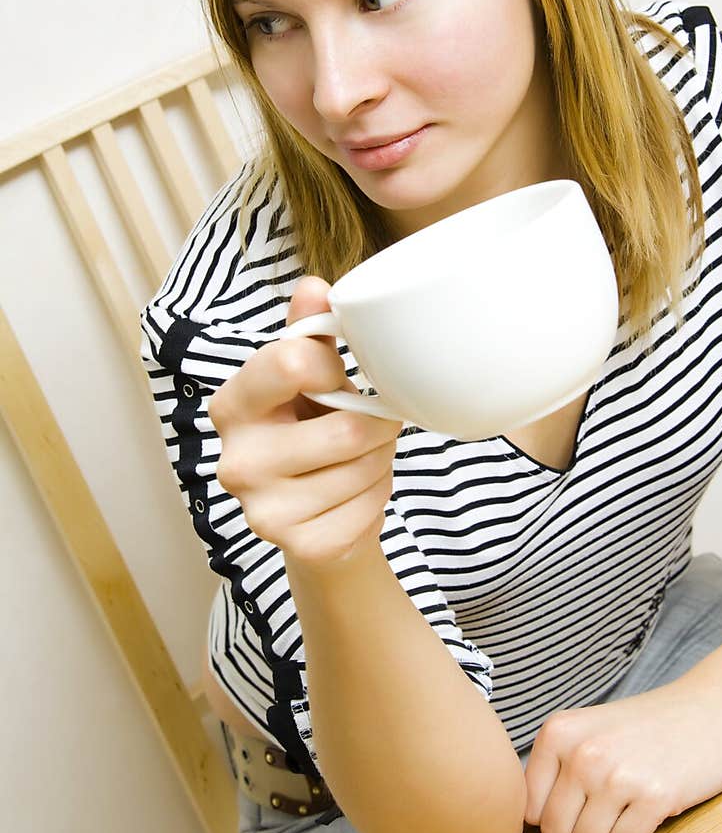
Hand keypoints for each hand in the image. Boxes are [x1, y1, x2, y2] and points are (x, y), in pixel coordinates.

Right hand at [208, 275, 402, 567]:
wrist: (316, 515)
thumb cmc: (311, 429)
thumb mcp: (308, 375)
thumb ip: (309, 330)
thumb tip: (314, 286)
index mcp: (232, 406)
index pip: (294, 362)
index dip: (333, 366)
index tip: (336, 375)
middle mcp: (236, 461)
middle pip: (346, 428)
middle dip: (375, 423)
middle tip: (369, 423)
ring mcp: (263, 511)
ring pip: (364, 466)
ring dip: (380, 458)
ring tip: (360, 456)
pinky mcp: (299, 546)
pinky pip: (369, 508)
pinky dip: (377, 496)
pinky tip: (354, 493)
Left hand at [523, 681, 721, 832]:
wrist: (708, 708)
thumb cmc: (643, 727)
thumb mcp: (585, 731)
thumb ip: (552, 767)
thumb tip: (520, 821)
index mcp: (557, 732)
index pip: (528, 808)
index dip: (554, 812)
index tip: (580, 797)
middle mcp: (582, 752)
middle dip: (579, 829)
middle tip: (607, 804)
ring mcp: (617, 774)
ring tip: (626, 804)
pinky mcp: (655, 796)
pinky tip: (647, 808)